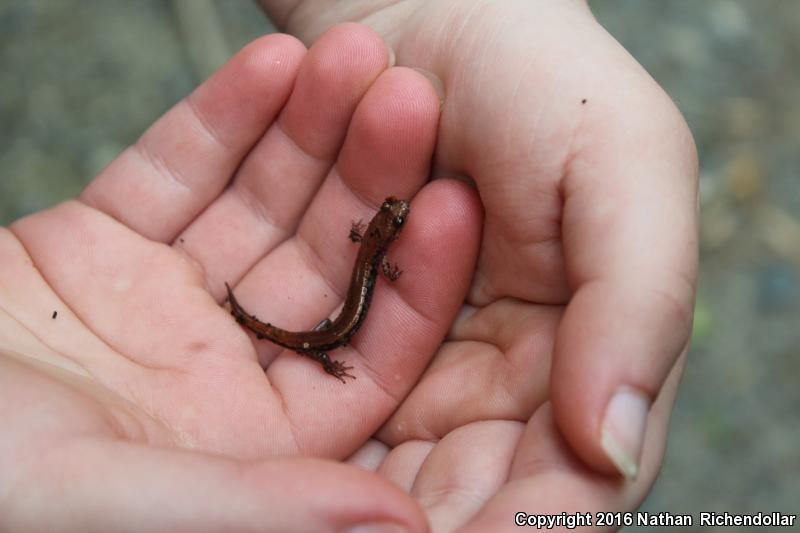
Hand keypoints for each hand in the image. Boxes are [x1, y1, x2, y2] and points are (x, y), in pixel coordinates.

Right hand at [1, 26, 478, 530]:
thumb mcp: (114, 504)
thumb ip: (261, 508)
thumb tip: (401, 526)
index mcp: (253, 443)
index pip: (366, 352)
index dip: (416, 277)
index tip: (454, 200)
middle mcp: (222, 370)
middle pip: (319, 262)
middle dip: (365, 176)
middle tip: (408, 93)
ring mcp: (163, 301)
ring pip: (257, 204)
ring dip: (306, 128)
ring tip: (348, 57)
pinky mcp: (98, 245)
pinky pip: (174, 171)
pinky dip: (222, 117)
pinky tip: (272, 65)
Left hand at [261, 1, 698, 529]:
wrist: (440, 12)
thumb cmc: (548, 81)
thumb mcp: (624, 168)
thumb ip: (640, 305)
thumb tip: (614, 449)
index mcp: (586, 351)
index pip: (569, 480)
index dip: (521, 525)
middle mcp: (506, 370)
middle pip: (470, 486)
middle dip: (418, 517)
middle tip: (364, 532)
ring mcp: (425, 350)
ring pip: (393, 454)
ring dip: (353, 481)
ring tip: (303, 500)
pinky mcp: (355, 316)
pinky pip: (330, 385)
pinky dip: (307, 418)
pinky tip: (277, 465)